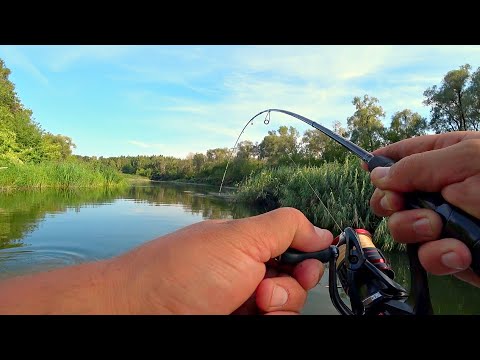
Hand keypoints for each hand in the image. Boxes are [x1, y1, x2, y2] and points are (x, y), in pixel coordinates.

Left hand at [117, 207, 331, 313]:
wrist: (136, 312)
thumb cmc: (181, 272)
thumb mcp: (238, 238)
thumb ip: (285, 227)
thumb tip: (321, 230)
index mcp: (248, 248)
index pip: (295, 251)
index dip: (307, 259)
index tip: (304, 267)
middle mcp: (246, 277)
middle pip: (295, 287)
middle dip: (287, 290)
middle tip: (262, 291)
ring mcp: (240, 306)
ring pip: (285, 313)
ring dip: (276, 312)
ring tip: (246, 308)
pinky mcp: (236, 324)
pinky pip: (271, 326)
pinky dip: (268, 322)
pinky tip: (243, 317)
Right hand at [363, 131, 479, 286]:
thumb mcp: (467, 161)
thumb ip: (416, 166)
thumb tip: (377, 173)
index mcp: (448, 156)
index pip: (403, 154)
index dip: (381, 162)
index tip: (368, 171)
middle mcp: (443, 190)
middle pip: (393, 195)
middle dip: (393, 202)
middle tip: (402, 204)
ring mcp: (447, 223)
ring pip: (403, 228)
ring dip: (414, 229)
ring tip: (437, 229)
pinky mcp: (455, 254)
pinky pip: (428, 257)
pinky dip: (439, 256)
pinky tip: (460, 253)